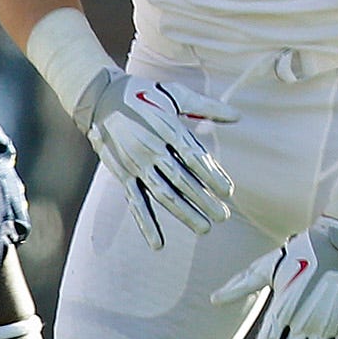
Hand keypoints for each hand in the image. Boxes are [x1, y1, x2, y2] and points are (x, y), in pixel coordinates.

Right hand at [71, 69, 238, 247]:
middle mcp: (151, 148)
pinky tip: (158, 244)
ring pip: (163, 194)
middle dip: (204, 200)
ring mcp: (135, 164)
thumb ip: (207, 107)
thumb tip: (238, 116)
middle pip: (181, 180)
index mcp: (166, 128)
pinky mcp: (123, 174)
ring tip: (204, 228)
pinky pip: (135, 202)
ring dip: (184, 213)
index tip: (228, 192)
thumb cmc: (143, 95)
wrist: (99, 98)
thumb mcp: (175, 95)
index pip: (193, 157)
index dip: (212, 175)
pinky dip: (146, 223)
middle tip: (224, 216)